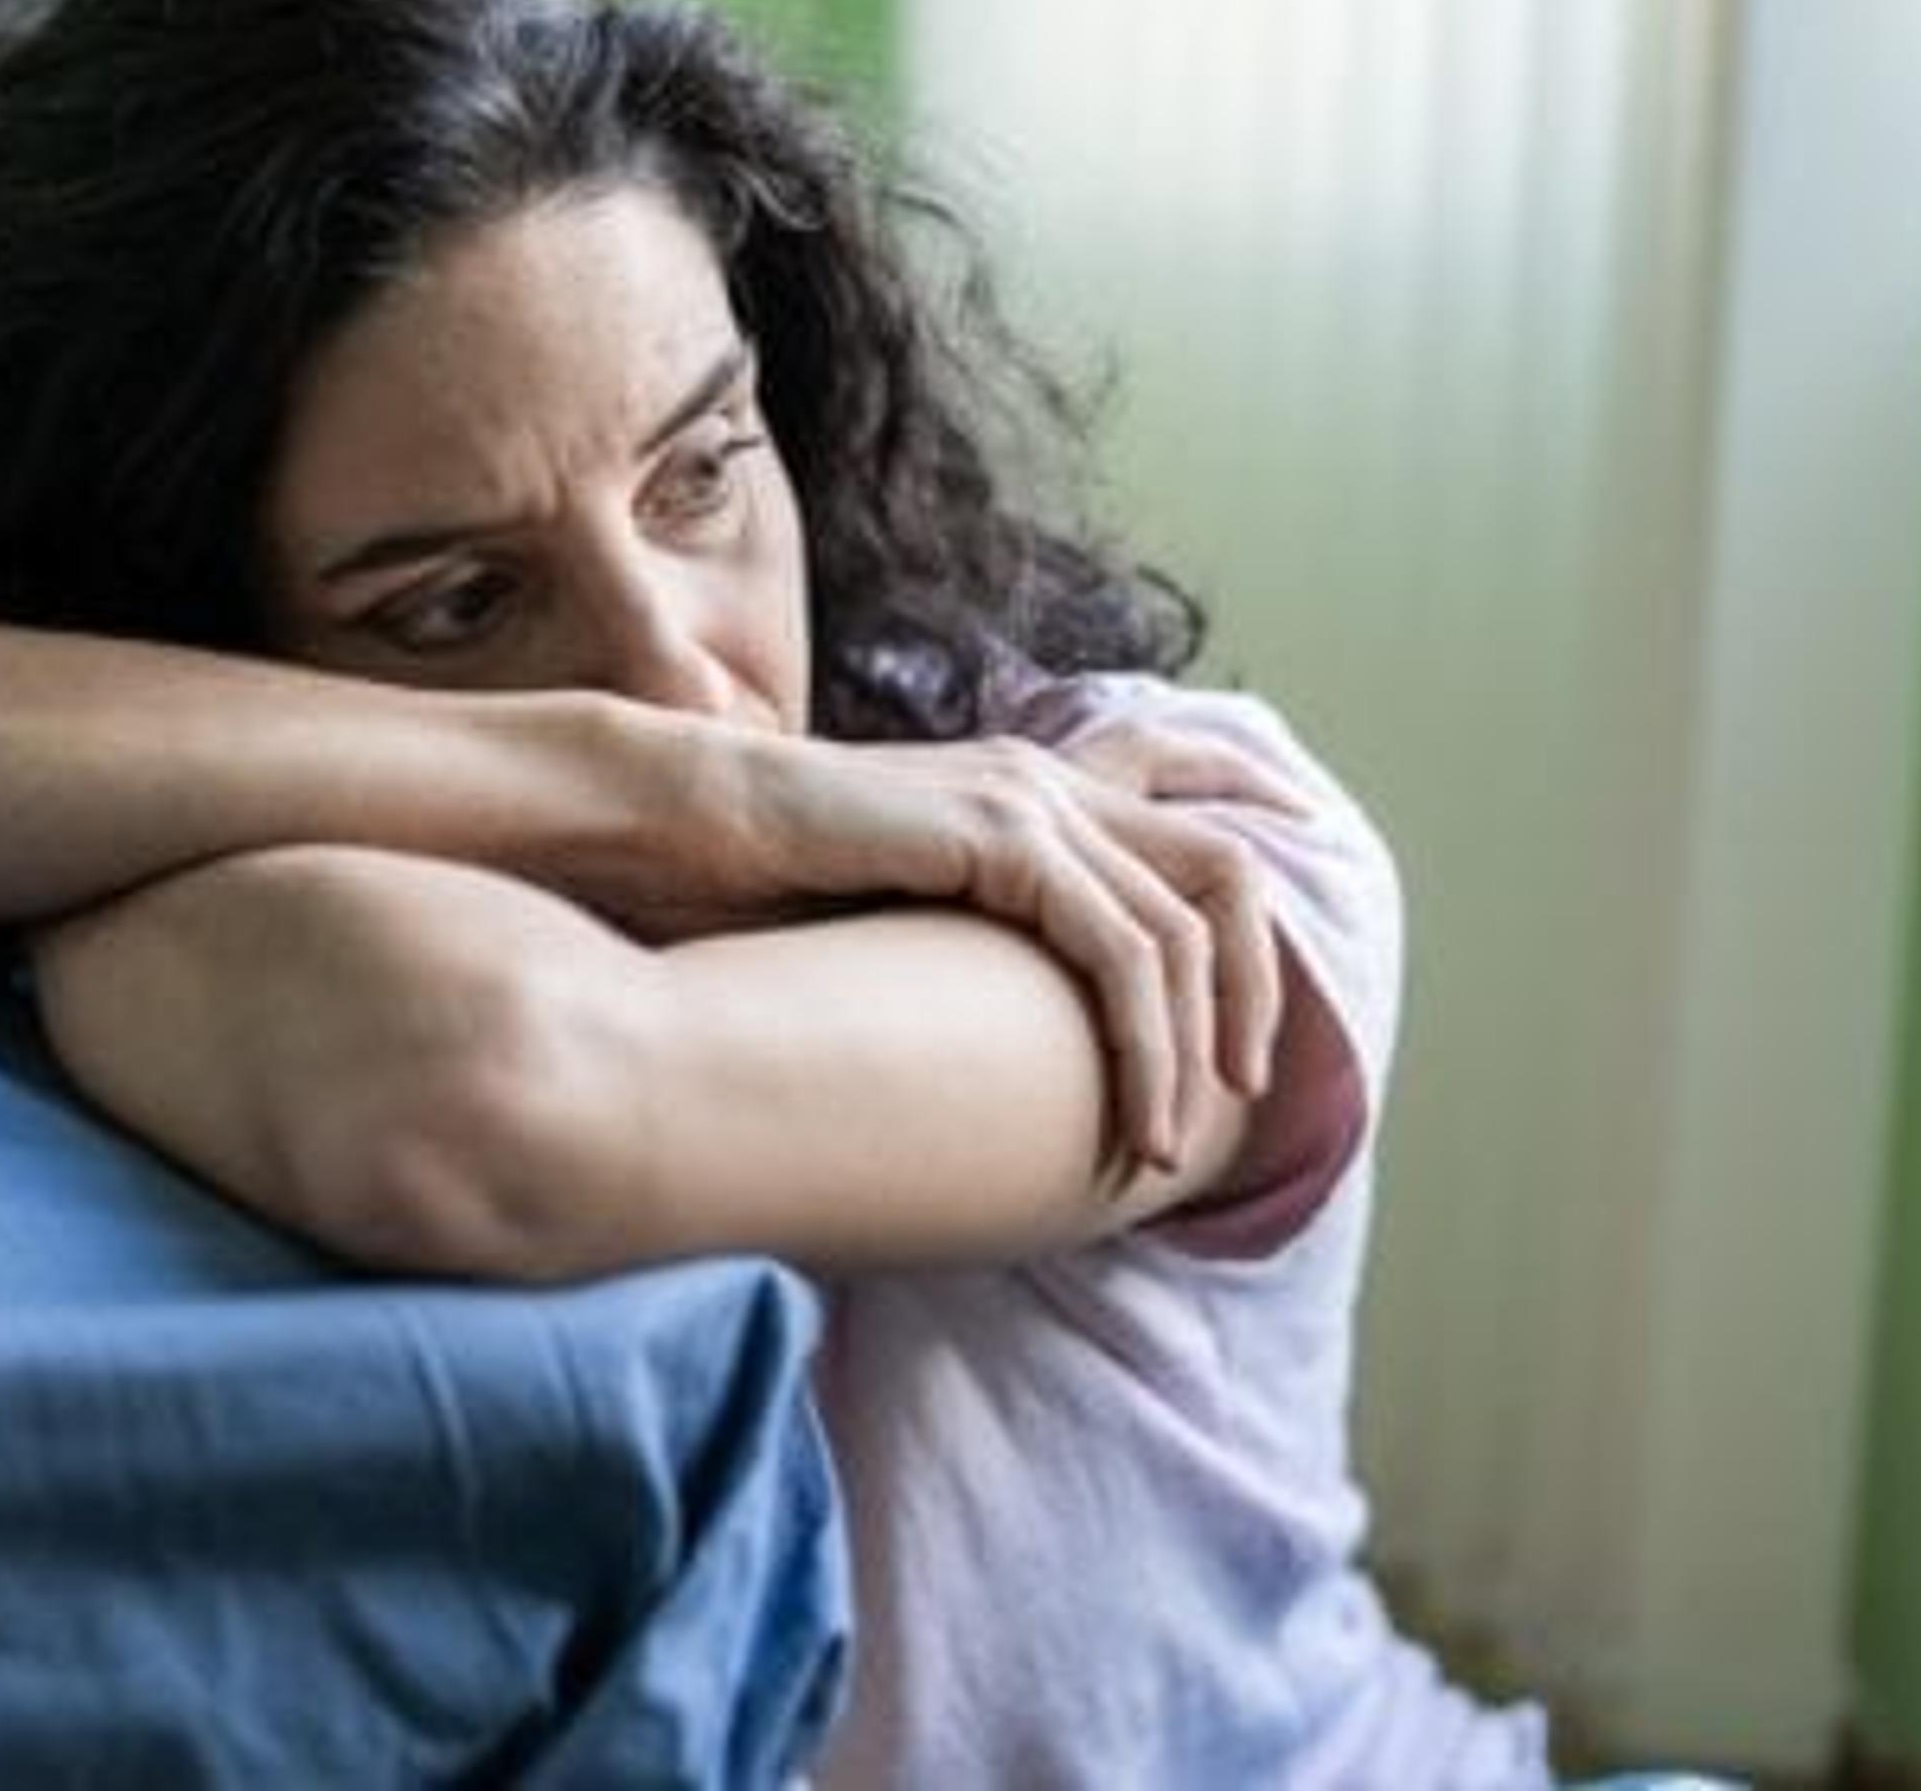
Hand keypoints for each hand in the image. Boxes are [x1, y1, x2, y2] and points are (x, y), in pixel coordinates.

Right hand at [747, 729, 1287, 1182]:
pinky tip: (1133, 1115)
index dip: (1243, 921)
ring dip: (1199, 1043)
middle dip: (1256, 991)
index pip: (1187, 825)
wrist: (664, 824)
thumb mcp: (891, 923)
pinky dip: (1147, 1044)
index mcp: (1025, 791)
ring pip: (1187, 924)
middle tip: (1242, 1095)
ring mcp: (1029, 800)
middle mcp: (1046, 781)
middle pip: (1225, 873)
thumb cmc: (747, 888)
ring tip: (1171, 1138)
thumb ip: (965, 957)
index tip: (1246, 1025)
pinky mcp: (1000, 837)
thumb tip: (992, 1058)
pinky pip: (1124, 950)